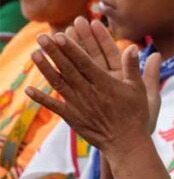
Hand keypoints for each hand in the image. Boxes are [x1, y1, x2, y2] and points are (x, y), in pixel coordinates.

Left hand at [26, 22, 161, 153]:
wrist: (126, 143)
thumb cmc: (135, 116)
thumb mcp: (140, 90)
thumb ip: (133, 68)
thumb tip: (133, 47)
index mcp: (105, 84)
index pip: (85, 62)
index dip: (71, 48)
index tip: (60, 35)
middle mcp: (89, 92)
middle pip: (68, 69)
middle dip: (54, 52)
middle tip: (42, 37)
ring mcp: (79, 105)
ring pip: (59, 83)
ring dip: (45, 68)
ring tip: (34, 54)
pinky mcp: (73, 117)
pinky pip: (54, 106)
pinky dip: (41, 98)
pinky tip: (28, 90)